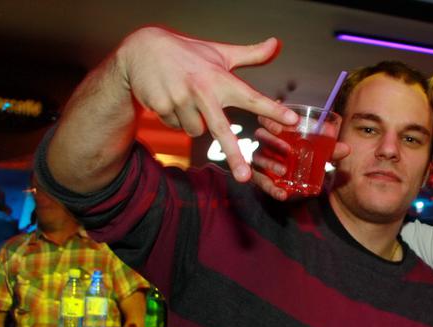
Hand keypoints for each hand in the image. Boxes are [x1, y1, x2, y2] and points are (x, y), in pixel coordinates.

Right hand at [115, 26, 298, 182]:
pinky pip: (176, 126)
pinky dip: (176, 118)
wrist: (141, 50)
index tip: (291, 121)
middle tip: (244, 177)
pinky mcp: (161, 107)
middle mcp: (202, 90)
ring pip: (196, 131)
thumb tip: (276, 44)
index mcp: (220, 78)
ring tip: (187, 97)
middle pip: (221, 129)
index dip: (272, 109)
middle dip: (233, 154)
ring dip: (194, 121)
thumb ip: (250, 54)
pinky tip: (170, 97)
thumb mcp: (219, 52)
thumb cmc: (187, 54)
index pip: (251, 97)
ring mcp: (180, 100)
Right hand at [250, 121, 350, 200]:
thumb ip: (329, 150)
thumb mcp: (318, 152)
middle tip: (288, 150)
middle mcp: (266, 141)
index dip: (272, 119)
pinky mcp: (260, 176)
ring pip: (258, 159)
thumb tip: (346, 149)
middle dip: (273, 142)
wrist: (296, 179)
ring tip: (284, 171)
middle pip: (262, 136)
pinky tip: (282, 194)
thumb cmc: (306, 156)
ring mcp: (261, 158)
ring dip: (270, 164)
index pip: (269, 117)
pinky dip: (271, 189)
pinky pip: (260, 181)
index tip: (281, 124)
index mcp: (278, 128)